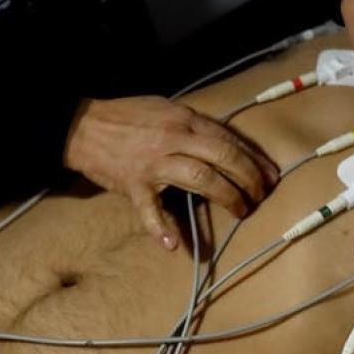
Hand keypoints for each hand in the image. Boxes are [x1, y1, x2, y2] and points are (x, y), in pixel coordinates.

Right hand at [63, 97, 278, 249]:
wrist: (81, 125)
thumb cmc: (129, 116)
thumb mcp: (168, 109)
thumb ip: (197, 125)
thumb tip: (228, 142)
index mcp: (185, 120)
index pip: (230, 140)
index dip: (255, 159)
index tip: (271, 174)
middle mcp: (174, 139)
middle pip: (224, 157)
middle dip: (250, 178)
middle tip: (262, 195)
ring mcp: (154, 164)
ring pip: (201, 178)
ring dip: (228, 196)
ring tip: (242, 210)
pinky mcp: (133, 185)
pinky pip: (149, 209)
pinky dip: (160, 228)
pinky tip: (173, 245)